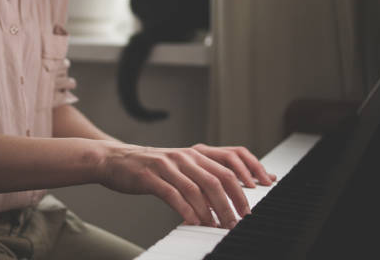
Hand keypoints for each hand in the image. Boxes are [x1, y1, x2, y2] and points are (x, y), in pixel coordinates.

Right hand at [97, 142, 272, 227]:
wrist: (114, 160)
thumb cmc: (151, 167)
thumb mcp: (180, 164)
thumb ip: (204, 172)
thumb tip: (234, 187)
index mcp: (195, 152)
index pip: (232, 155)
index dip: (252, 169)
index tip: (266, 186)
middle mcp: (185, 156)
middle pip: (219, 177)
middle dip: (235, 201)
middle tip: (242, 220)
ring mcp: (167, 165)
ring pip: (199, 189)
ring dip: (213, 211)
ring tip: (220, 226)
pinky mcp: (150, 177)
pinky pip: (174, 195)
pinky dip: (187, 210)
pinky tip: (194, 221)